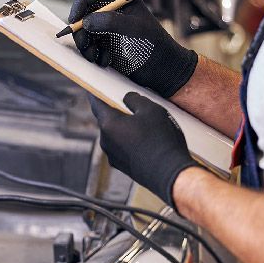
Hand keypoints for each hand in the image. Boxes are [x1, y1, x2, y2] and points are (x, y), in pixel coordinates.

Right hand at [69, 0, 197, 97]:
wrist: (163, 70)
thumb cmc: (155, 45)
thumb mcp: (134, 29)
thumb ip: (110, 22)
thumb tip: (86, 21)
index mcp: (122, 1)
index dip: (80, 5)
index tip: (74, 19)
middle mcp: (113, 14)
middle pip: (84, 15)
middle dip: (80, 31)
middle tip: (83, 44)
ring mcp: (109, 30)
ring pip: (85, 34)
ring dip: (86, 46)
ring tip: (95, 57)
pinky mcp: (107, 46)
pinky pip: (91, 48)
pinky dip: (94, 55)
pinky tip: (106, 61)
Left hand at [89, 92, 198, 207]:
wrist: (170, 174)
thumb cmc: (160, 140)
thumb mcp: (151, 110)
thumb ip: (135, 100)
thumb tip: (128, 98)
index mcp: (108, 124)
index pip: (96, 104)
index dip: (96, 94)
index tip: (93, 88)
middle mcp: (106, 141)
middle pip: (107, 120)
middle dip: (117, 111)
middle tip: (131, 105)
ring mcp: (113, 156)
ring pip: (116, 135)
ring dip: (126, 128)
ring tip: (146, 124)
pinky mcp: (123, 166)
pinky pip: (124, 148)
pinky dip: (131, 141)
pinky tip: (148, 140)